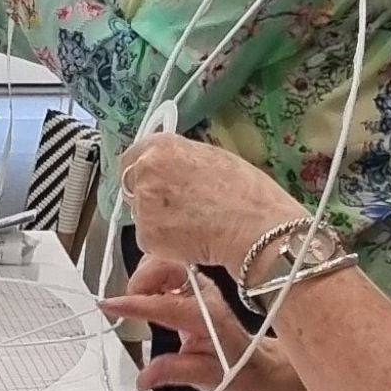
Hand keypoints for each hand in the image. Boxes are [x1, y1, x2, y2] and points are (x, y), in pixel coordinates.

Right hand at [101, 257, 307, 390]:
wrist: (257, 363)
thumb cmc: (236, 370)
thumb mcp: (206, 379)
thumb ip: (173, 373)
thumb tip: (143, 378)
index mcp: (208, 318)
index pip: (168, 305)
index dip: (136, 304)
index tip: (109, 305)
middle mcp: (204, 294)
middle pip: (167, 265)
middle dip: (141, 278)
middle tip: (126, 304)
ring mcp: (198, 284)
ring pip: (163, 260)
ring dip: (143, 275)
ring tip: (136, 301)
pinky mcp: (192, 282)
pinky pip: (164, 264)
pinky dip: (148, 273)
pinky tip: (145, 294)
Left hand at [120, 131, 301, 273]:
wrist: (258, 230)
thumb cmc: (249, 194)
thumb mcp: (215, 158)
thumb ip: (182, 159)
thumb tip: (171, 165)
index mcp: (162, 146)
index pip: (132, 157)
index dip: (142, 172)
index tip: (151, 182)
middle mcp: (146, 171)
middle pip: (131, 185)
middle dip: (148, 196)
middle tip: (177, 209)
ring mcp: (143, 204)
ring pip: (140, 214)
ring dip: (157, 221)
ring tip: (193, 225)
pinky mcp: (146, 236)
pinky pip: (149, 240)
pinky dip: (164, 243)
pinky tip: (192, 240)